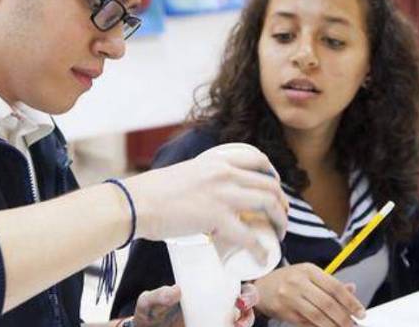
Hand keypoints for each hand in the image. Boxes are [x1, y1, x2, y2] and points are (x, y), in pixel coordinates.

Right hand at [125, 143, 288, 264]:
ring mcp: (223, 195)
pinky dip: (260, 249)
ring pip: (267, 205)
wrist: (137, 203)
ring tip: (279, 236)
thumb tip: (207, 195)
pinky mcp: (217, 218)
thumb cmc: (152, 193)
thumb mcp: (185, 174)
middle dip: (281, 204)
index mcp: (217, 161)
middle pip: (269, 186)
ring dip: (280, 222)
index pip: (258, 160)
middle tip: (280, 219)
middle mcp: (225, 173)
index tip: (275, 189)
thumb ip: (202, 180)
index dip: (273, 176)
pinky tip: (263, 258)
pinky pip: (249, 236)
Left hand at [132, 284, 258, 326]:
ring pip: (242, 317)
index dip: (242, 285)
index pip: (229, 280)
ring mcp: (214, 318)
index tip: (240, 296)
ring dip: (247, 320)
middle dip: (251, 300)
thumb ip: (159, 296)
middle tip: (242, 307)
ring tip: (238, 325)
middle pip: (244, 298)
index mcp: (202, 287)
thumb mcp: (149, 303)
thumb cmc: (150, 314)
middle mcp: (214, 302)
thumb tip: (176, 290)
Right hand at [253, 263, 364, 326]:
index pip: (334, 286)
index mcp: (308, 270)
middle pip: (327, 303)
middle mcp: (298, 282)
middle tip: (353, 325)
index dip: (350, 301)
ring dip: (333, 326)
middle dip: (344, 318)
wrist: (261, 287)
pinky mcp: (284, 311)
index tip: (361, 313)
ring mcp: (289, 297)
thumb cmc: (288, 280)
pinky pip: (306, 323)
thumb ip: (330, 283)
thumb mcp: (309, 275)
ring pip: (317, 316)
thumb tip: (352, 290)